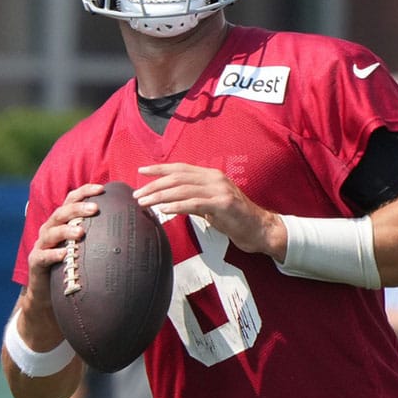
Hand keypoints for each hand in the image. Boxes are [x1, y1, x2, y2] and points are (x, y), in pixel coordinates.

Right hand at [20, 183, 103, 347]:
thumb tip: (139, 234)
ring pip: (51, 232)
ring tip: (81, 232)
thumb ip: (103, 238)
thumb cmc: (73, 267)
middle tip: (94, 208)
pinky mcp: (35, 262)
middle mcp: (50, 230)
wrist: (49, 295)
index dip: (84, 191)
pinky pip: (42, 256)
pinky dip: (52, 254)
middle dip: (77, 207)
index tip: (101, 188)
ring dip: (66, 230)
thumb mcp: (88, 250)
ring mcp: (41, 245)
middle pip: (61, 212)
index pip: (71, 200)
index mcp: (63, 222)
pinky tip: (63, 256)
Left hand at [134, 163, 285, 257]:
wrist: (261, 229)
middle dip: (154, 185)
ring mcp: (219, 190)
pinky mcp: (223, 204)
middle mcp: (214, 178)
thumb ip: (192, 198)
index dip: (159, 169)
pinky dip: (177, 205)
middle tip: (137, 195)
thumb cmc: (235, 219)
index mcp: (210, 175)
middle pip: (177, 177)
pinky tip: (164, 210)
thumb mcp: (210, 205)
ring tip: (144, 203)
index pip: (180, 168)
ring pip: (183, 189)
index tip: (140, 171)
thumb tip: (168, 199)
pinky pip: (195, 203)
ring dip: (160, 196)